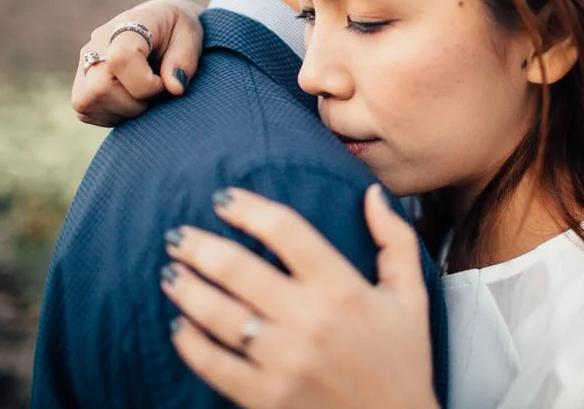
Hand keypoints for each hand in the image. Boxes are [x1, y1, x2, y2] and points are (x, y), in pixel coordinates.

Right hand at [72, 0, 203, 126]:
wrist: (160, 24)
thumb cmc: (177, 29)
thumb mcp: (191, 36)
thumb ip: (184, 60)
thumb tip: (175, 88)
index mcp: (128, 24)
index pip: (121, 59)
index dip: (146, 83)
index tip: (163, 83)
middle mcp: (98, 42)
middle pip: (100, 87)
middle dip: (135, 102)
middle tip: (156, 92)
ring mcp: (84, 62)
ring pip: (88, 101)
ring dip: (124, 110)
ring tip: (144, 95)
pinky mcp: (80, 82)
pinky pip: (86, 111)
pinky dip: (112, 115)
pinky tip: (130, 100)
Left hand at [161, 185, 438, 408]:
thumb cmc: (403, 361)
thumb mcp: (411, 296)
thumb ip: (396, 240)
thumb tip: (372, 195)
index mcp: (343, 289)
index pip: (286, 231)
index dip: (248, 207)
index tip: (224, 199)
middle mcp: (310, 320)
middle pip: (238, 268)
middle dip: (199, 245)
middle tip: (179, 236)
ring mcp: (283, 361)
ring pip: (217, 313)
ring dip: (186, 287)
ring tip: (171, 272)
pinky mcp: (264, 398)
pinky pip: (212, 363)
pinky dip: (188, 341)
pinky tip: (180, 324)